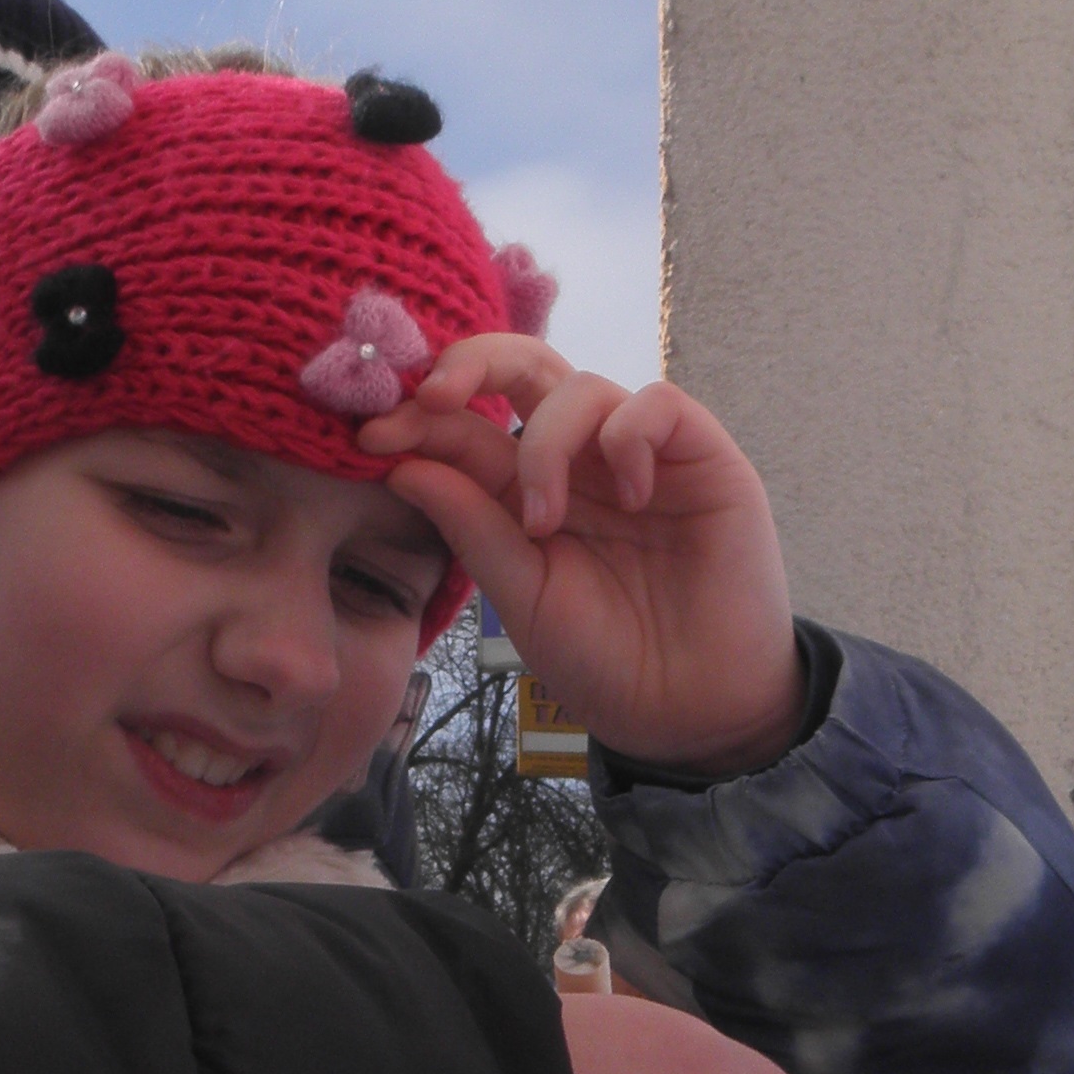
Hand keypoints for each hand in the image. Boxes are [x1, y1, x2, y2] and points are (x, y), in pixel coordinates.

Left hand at [365, 334, 808, 771]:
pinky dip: (629, 436)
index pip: (466, 425)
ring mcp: (638, 453)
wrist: (690, 710)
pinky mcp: (701, 456)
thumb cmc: (605, 658)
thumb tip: (401, 463)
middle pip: (522, 366)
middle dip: (468, 363)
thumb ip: (471, 526)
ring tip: (547, 523)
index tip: (372, 436)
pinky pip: (655, 403)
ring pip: (579, 385)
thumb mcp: (520, 595)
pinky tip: (630, 496)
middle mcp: (579, 458)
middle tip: (430, 397)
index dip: (418, 419)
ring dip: (546, 443)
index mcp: (524, 489)